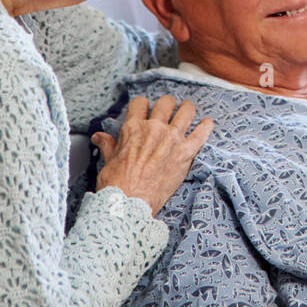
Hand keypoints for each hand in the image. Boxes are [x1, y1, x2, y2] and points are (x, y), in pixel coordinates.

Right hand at [92, 94, 213, 214]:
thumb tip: (99, 137)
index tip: (147, 109)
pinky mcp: (186, 153)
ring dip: (187, 109)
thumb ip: (109, 145)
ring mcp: (172, 139)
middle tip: (170, 109)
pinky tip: (207, 123)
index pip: (140, 103)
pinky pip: (202, 133)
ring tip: (188, 110)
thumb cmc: (117, 185)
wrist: (130, 203)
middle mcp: (154, 129)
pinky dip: (206, 126)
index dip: (144, 104)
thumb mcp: (109, 161)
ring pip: (186, 111)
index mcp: (133, 128)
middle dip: (168, 104)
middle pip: (166, 103)